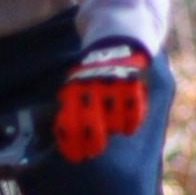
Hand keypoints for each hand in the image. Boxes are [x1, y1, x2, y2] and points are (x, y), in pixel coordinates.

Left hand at [53, 40, 149, 161]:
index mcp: (75, 88)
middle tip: (92, 152)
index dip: (71, 144)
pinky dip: (131, 123)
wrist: (118, 37)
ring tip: (114, 130)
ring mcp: (113, 85)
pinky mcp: (133, 82)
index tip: (75, 157)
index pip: (69, 123)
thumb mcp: (75, 83)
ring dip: (114, 130)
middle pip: (92, 126)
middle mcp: (92, 87)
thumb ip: (70, 105)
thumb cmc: (92, 71)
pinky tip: (128, 128)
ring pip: (114, 122)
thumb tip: (61, 135)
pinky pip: (134, 112)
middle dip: (93, 144)